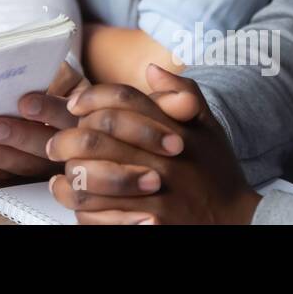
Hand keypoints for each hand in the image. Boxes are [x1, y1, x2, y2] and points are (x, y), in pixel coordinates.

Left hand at [0, 61, 88, 182]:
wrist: (53, 90)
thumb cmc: (54, 78)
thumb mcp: (62, 72)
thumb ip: (54, 75)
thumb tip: (31, 78)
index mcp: (85, 113)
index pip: (69, 114)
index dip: (48, 110)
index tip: (24, 103)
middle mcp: (75, 143)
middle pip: (50, 145)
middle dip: (20, 137)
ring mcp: (54, 162)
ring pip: (30, 165)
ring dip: (0, 156)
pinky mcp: (31, 173)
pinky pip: (12, 175)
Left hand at [47, 64, 259, 223]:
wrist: (237, 218)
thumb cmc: (216, 169)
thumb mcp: (208, 125)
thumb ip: (183, 91)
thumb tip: (152, 69)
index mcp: (173, 129)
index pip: (123, 100)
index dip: (91, 97)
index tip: (74, 105)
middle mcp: (161, 159)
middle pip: (95, 138)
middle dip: (65, 140)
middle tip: (55, 144)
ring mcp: (155, 193)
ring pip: (90, 179)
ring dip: (68, 177)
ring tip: (62, 177)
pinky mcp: (150, 224)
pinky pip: (101, 216)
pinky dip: (84, 210)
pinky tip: (81, 205)